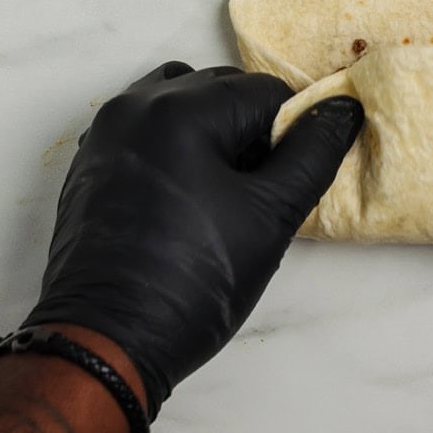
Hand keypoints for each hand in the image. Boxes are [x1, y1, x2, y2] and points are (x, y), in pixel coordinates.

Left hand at [23, 61, 363, 418]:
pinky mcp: (89, 163)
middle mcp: (135, 105)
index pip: (265, 91)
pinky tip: (183, 198)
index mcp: (180, 109)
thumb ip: (313, 153)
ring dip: (211, 130)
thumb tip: (343, 108)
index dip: (290, 133)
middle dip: (250, 130)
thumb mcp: (271, 216)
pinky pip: (145, 128)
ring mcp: (105, 133)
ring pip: (179, 101)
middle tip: (256, 193)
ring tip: (220, 190)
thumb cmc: (196, 280)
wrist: (105, 343)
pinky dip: (174, 144)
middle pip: (220, 89)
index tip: (285, 185)